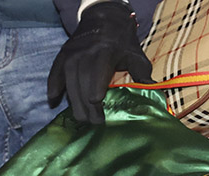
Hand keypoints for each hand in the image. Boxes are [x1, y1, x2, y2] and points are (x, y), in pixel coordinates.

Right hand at [47, 0, 152, 123]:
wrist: (103, 20)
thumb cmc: (123, 43)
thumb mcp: (136, 56)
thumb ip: (142, 74)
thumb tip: (155, 92)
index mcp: (105, 51)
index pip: (98, 70)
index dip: (95, 85)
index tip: (96, 102)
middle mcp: (85, 51)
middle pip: (82, 79)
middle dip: (86, 102)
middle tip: (94, 122)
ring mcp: (72, 52)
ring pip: (69, 78)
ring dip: (73, 100)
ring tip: (81, 119)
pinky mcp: (63, 54)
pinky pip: (55, 71)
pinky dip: (53, 86)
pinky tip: (53, 100)